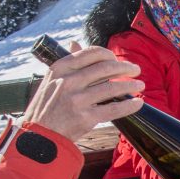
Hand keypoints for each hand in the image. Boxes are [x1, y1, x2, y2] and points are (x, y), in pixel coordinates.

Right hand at [24, 43, 142, 140]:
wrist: (39, 136)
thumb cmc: (46, 107)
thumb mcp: (51, 80)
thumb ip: (67, 63)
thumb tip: (75, 43)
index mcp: (61, 68)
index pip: (92, 53)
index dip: (109, 55)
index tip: (117, 59)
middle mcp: (68, 81)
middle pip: (106, 68)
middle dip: (125, 68)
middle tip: (136, 70)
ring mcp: (77, 100)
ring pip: (112, 87)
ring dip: (131, 85)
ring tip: (140, 85)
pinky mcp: (85, 118)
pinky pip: (114, 109)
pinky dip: (129, 105)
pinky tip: (137, 103)